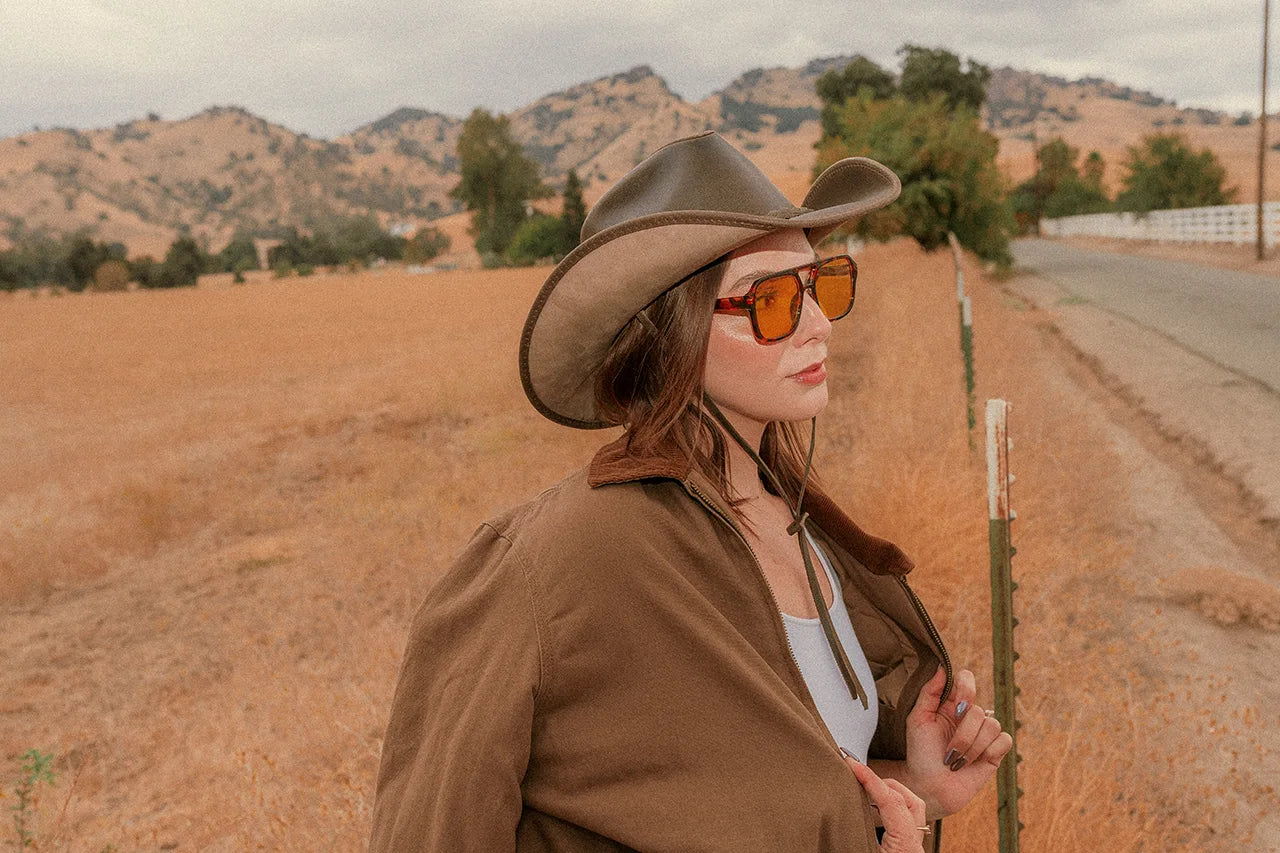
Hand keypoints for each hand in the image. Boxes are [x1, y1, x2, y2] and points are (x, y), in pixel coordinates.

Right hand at [844, 755, 927, 852]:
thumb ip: (853, 828)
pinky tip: (874, 807)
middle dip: (882, 782)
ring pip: (911, 808)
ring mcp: (913, 847)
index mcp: (905, 846)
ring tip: (866, 788)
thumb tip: (835, 805)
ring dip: (888, 794)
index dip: (870, 778)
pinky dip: (890, 807)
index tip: (852, 764)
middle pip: (908, 799)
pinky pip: (905, 820)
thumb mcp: (860, 851)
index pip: (892, 801)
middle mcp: (915, 845)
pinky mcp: (907, 849)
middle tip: (858, 773)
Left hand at [899, 666, 1012, 816]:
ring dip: (971, 748)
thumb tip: (941, 667)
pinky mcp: (996, 751)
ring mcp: (984, 733)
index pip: (966, 680)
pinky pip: (1004, 740)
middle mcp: (970, 716)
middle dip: (962, 735)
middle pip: (978, 711)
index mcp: (951, 704)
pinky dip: (988, 752)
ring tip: (957, 761)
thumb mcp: (918, 720)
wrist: (930, 787)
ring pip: (992, 726)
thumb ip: (929, 693)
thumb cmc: (921, 753)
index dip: (966, 688)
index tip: (956, 708)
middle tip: (947, 752)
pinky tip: (975, 762)